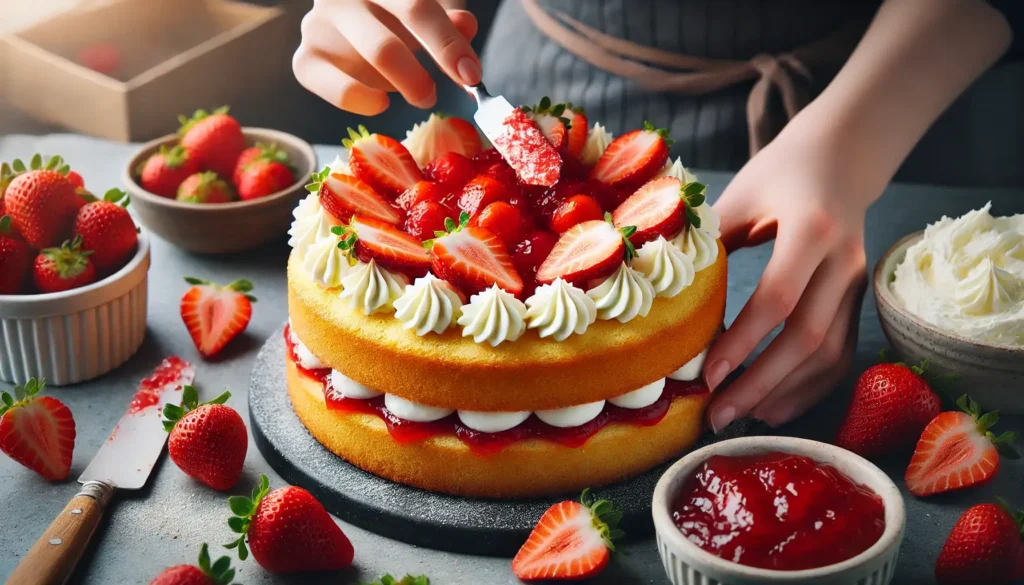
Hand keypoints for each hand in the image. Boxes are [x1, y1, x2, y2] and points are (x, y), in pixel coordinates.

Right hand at [294, 0, 480, 114]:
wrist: (353, 13)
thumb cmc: (396, 12)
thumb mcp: (424, 9)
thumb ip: (446, 19)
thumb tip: (466, 26)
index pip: (417, 10)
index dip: (447, 45)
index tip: (472, 76)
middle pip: (386, 46)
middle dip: (418, 78)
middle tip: (433, 96)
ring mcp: (320, 26)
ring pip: (367, 61)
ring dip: (403, 86)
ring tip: (421, 94)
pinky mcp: (306, 60)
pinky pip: (338, 90)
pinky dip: (365, 101)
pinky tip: (381, 101)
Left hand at [703, 123, 870, 430]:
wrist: (841, 157)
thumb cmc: (779, 174)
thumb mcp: (740, 195)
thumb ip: (709, 240)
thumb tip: (662, 290)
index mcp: (811, 228)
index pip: (777, 297)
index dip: (742, 341)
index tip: (707, 375)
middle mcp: (843, 261)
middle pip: (808, 338)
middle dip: (760, 383)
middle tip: (718, 414)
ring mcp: (857, 284)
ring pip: (830, 355)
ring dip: (785, 393)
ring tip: (741, 417)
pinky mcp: (858, 300)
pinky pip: (841, 355)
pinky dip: (810, 388)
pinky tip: (775, 408)